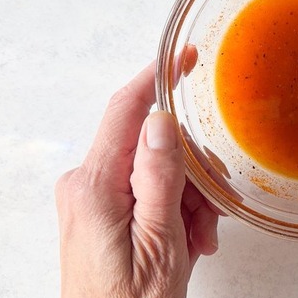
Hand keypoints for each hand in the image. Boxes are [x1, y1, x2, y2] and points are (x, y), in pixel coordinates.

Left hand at [55, 45, 219, 297]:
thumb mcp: (160, 240)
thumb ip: (158, 177)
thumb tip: (161, 120)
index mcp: (95, 187)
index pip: (126, 110)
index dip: (158, 78)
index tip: (183, 57)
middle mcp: (85, 186)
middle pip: (150, 145)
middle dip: (190, 172)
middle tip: (211, 210)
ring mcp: (91, 200)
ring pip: (154, 171)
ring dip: (187, 198)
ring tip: (199, 238)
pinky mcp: (99, 214)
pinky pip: (145, 191)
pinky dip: (174, 209)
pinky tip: (187, 238)